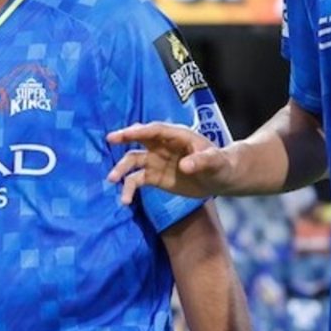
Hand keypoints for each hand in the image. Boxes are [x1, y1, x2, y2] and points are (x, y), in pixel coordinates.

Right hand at [106, 122, 234, 203]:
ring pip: (133, 161)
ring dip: (121, 169)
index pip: (155, 130)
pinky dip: (128, 189)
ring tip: (112, 179)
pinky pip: (136, 180)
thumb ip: (202, 161)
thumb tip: (185, 165)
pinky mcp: (154, 177)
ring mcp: (156, 161)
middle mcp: (162, 145)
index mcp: (177, 136)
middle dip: (124, 138)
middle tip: (110, 139)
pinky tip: (125, 201)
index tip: (125, 133)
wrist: (220, 179)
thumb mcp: (215, 161)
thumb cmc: (220, 164)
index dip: (140, 131)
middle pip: (139, 139)